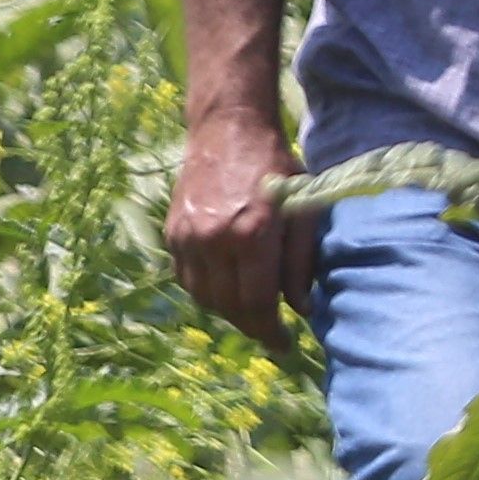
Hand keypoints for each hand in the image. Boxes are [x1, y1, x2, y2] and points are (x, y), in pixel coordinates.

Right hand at [167, 106, 311, 346]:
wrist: (227, 132)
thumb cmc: (278, 168)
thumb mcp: (305, 208)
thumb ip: (302, 261)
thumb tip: (301, 308)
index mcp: (252, 234)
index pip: (257, 302)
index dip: (270, 331)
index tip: (284, 347)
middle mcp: (213, 240)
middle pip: (228, 305)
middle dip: (251, 327)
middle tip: (272, 335)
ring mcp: (187, 238)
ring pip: (204, 297)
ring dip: (228, 313)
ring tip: (253, 314)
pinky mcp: (173, 233)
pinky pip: (187, 279)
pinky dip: (207, 293)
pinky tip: (228, 291)